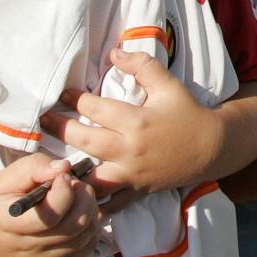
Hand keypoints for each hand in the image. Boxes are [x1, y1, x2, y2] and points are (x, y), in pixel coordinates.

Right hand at [0, 153, 102, 256]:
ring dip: (91, 213)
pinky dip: (89, 231)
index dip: (65, 188)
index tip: (60, 176)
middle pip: (77, 225)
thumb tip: (64, 167)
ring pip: (86, 238)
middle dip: (85, 198)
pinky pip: (84, 251)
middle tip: (74, 185)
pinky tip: (77, 216)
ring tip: (76, 199)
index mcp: (11, 224)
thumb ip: (32, 169)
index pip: (53, 213)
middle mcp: (30, 248)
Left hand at [41, 49, 221, 195]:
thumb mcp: (168, 85)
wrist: (212, 148)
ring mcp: (132, 174)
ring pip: (90, 177)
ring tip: (52, 159)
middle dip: (59, 129)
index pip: (94, 108)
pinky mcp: (136, 191)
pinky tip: (75, 194)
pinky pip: (108, 203)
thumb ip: (142, 65)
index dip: (73, 99)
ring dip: (69, 169)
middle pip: (83, 140)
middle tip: (44, 120)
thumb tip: (113, 53)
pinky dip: (91, 201)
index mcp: (136, 121)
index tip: (61, 94)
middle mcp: (130, 150)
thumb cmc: (188, 113)